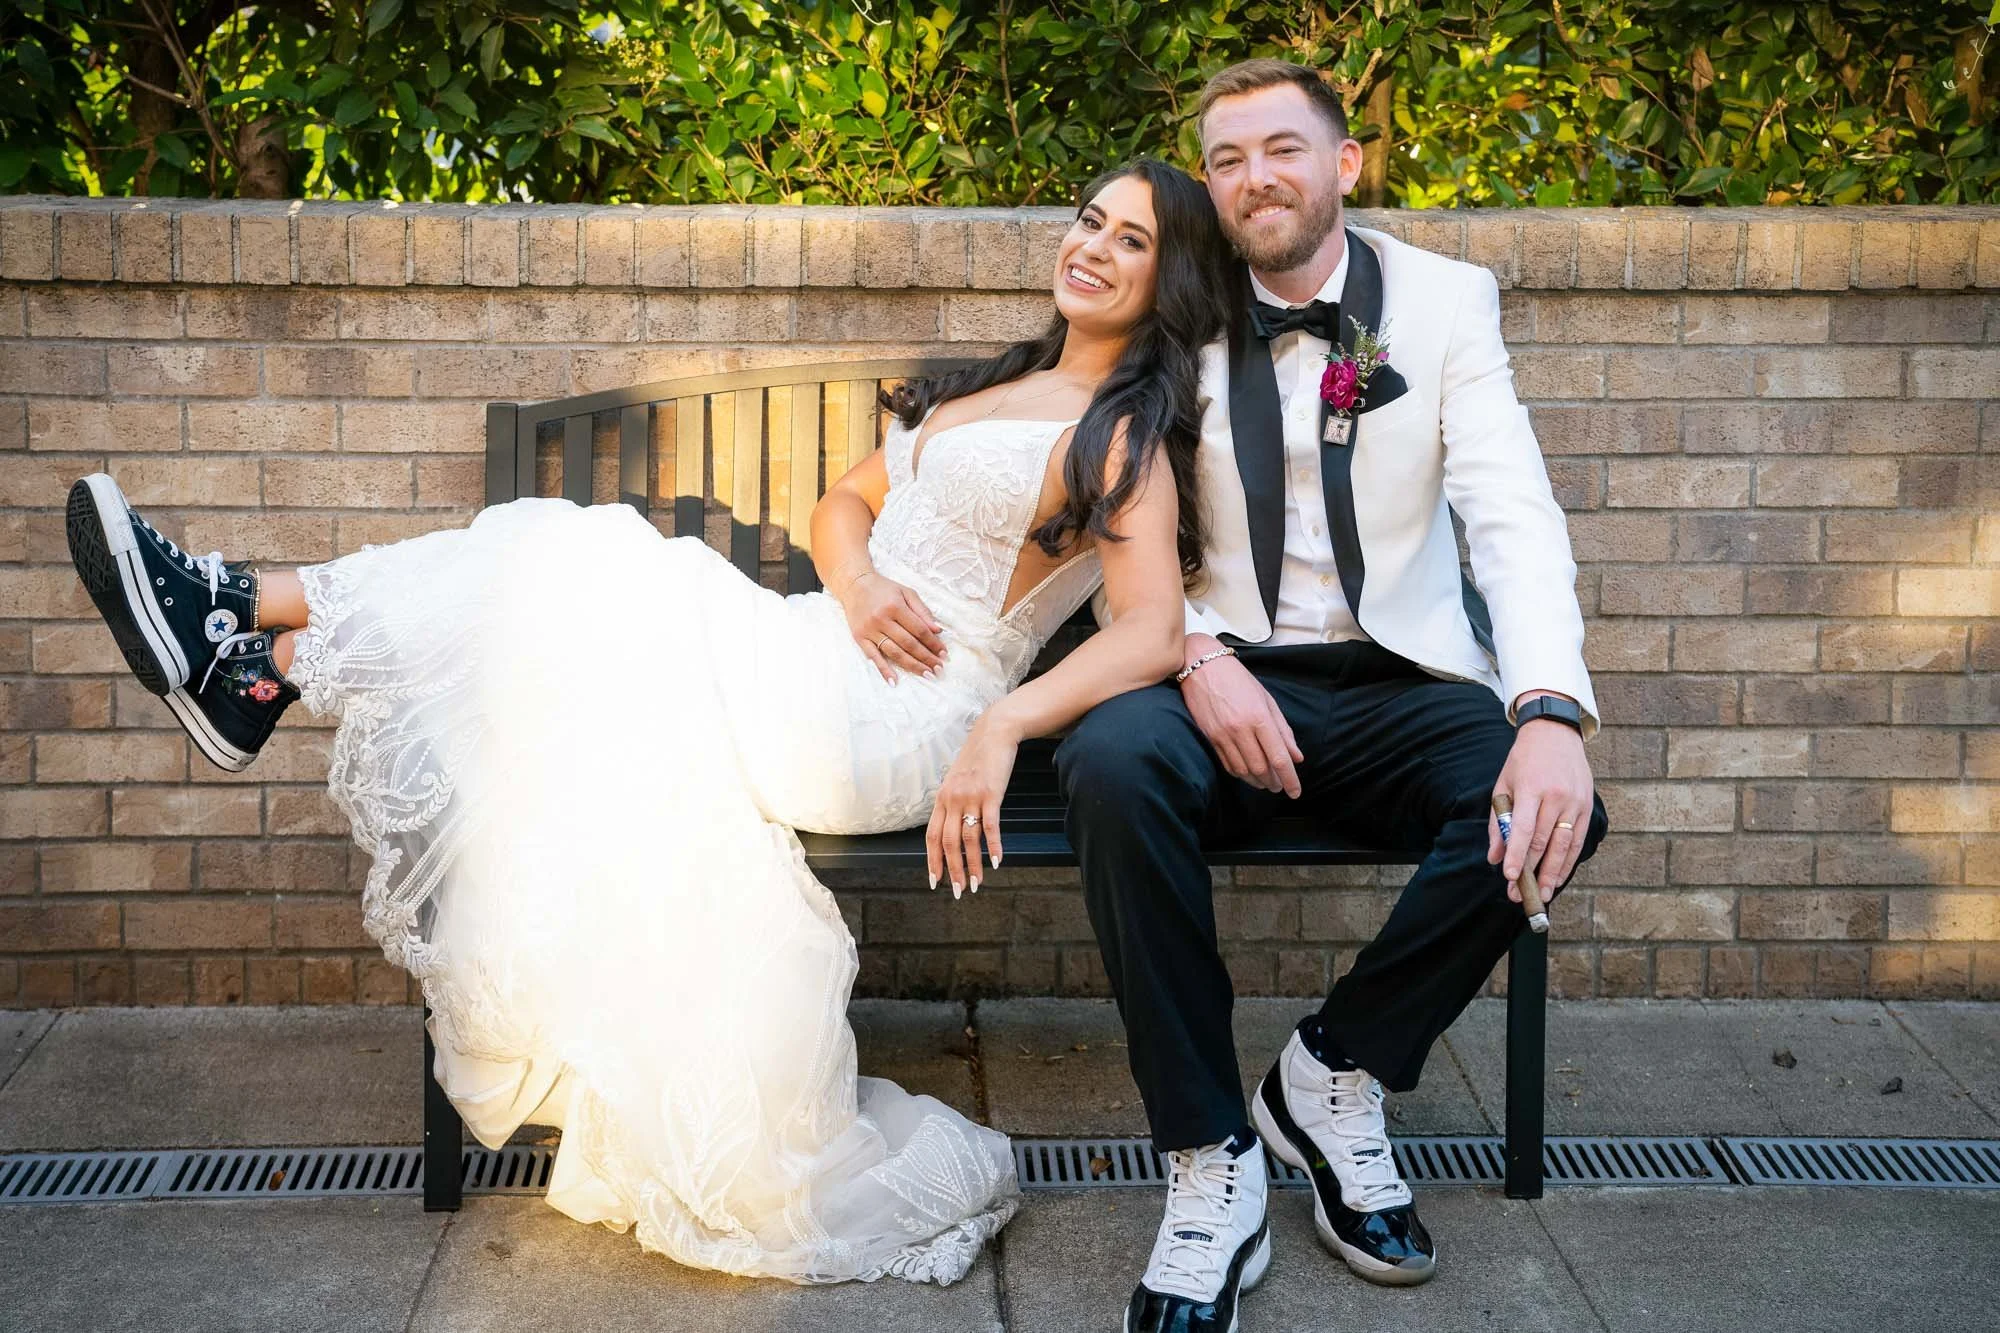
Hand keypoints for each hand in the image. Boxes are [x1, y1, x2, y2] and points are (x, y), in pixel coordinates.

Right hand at [837, 571, 946, 681]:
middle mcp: (882, 619)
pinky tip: (894, 681)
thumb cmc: (884, 589)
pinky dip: (883, 670)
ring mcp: (870, 630)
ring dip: (912, 665)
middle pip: (909, 644)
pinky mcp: (860, 638)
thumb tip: (937, 630)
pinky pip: (873, 656)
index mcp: (895, 606)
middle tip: (939, 668)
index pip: (919, 629)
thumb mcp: (906, 592)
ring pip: (894, 652)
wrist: (854, 586)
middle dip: (926, 657)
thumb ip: (922, 611)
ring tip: (926, 673)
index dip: (933, 643)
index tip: (943, 653)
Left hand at [926, 712, 1019, 898]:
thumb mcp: (957, 780)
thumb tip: (951, 827)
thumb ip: (952, 802)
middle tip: (957, 891)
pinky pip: (991, 825)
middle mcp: (952, 799)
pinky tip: (997, 861)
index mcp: (941, 798)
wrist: (994, 733)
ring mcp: (971, 796)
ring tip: (977, 883)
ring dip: (973, 864)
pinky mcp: (991, 793)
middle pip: (947, 842)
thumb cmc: (977, 759)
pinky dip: (994, 845)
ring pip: (968, 838)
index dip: (932, 861)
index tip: (935, 881)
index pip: (931, 836)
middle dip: (952, 870)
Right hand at [1178, 635, 1302, 797]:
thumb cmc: (1237, 679)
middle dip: (1274, 783)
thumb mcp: (1266, 699)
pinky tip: (1248, 774)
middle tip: (1280, 787)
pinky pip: (1227, 764)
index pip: (1279, 757)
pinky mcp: (1210, 737)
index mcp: (1259, 717)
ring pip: (1243, 770)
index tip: (1295, 792)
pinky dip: (1240, 774)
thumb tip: (1296, 756)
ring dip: (1257, 782)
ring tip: (1266, 783)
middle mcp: (1241, 729)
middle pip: (1261, 768)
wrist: (1201, 666)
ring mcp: (1223, 735)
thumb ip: (1283, 729)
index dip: (1290, 779)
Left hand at [1487, 714, 1594, 900]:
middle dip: (1531, 871)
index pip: (1524, 827)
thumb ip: (1497, 822)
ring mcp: (1575, 801)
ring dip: (1552, 873)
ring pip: (1564, 845)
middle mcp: (1556, 796)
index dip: (1517, 854)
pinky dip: (1568, 861)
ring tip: (1541, 895)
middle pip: (1544, 841)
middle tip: (1520, 895)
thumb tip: (1495, 857)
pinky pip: (1578, 840)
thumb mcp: (1503, 785)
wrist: (1555, 734)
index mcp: (1531, 788)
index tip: (1510, 877)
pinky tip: (1558, 877)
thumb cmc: (1523, 762)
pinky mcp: (1587, 806)